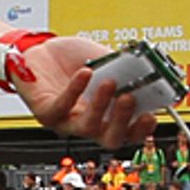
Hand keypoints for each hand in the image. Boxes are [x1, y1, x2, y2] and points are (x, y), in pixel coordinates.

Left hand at [12, 35, 158, 149]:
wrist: (37, 50)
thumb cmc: (71, 59)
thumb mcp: (105, 60)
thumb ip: (124, 67)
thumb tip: (147, 68)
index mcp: (106, 116)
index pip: (128, 133)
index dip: (141, 129)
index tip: (152, 115)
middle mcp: (87, 124)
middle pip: (110, 139)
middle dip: (123, 121)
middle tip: (131, 99)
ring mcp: (66, 121)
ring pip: (87, 127)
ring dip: (101, 106)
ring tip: (110, 82)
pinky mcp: (46, 113)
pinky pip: (62, 107)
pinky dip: (75, 90)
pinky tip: (85, 73)